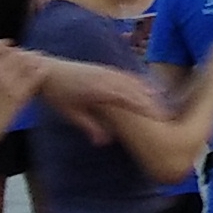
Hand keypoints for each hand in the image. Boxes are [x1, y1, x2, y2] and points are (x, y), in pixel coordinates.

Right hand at [0, 43, 46, 131]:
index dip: (5, 46)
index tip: (10, 50)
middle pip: (14, 51)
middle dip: (19, 53)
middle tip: (25, 57)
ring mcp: (8, 82)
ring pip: (27, 60)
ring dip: (31, 59)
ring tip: (36, 61)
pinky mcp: (20, 95)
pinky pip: (37, 75)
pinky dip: (41, 70)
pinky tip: (43, 70)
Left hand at [38, 56, 164, 142]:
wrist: (46, 70)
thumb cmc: (57, 94)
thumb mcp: (71, 114)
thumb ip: (90, 127)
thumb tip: (104, 142)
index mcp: (100, 90)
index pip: (129, 99)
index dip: (146, 109)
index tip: (159, 120)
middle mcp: (106, 79)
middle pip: (136, 91)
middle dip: (152, 103)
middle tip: (166, 118)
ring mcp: (106, 72)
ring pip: (134, 82)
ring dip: (149, 93)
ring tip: (163, 105)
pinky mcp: (105, 69)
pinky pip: (127, 75)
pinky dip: (139, 82)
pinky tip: (147, 89)